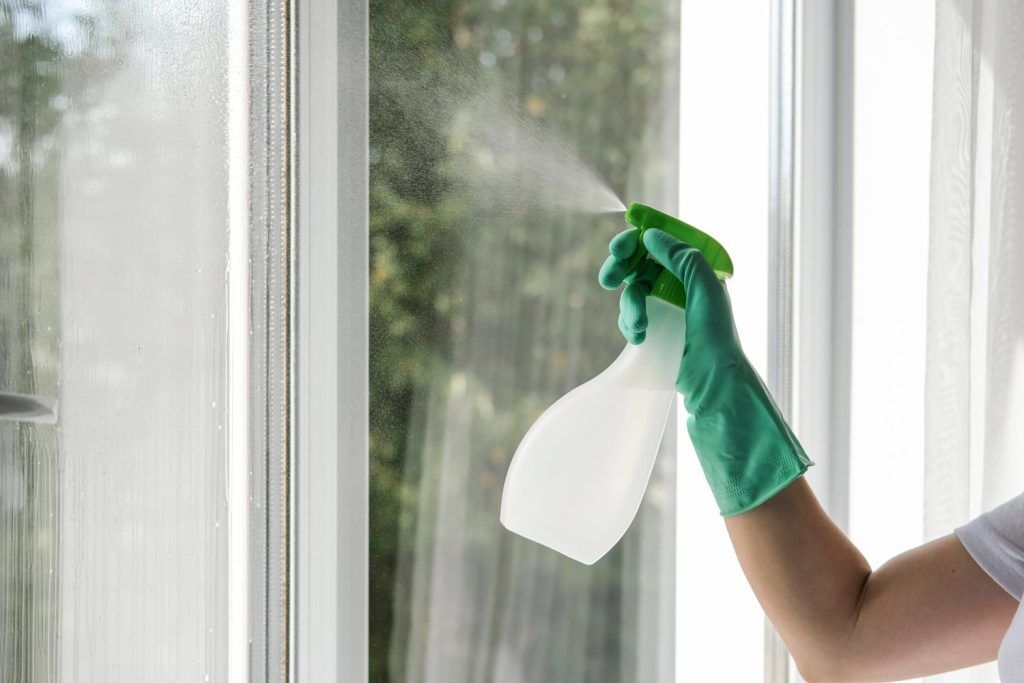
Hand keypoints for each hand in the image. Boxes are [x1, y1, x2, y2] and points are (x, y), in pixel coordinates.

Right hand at [599, 227, 811, 514]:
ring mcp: (668, 308)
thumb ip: (681, 257)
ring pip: (633, 290)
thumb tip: (650, 236)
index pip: (662, 242)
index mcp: (697, 270)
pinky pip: (631, 315)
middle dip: (622, 268)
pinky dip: (631, 323)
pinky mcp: (656, 330)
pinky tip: (639, 338)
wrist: (714, 386)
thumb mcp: (705, 288)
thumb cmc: (716, 337)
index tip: (621, 246)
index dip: (639, 239)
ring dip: (630, 305)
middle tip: (608, 278)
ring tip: (638, 326)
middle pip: (641, 262)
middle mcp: (682, 285)